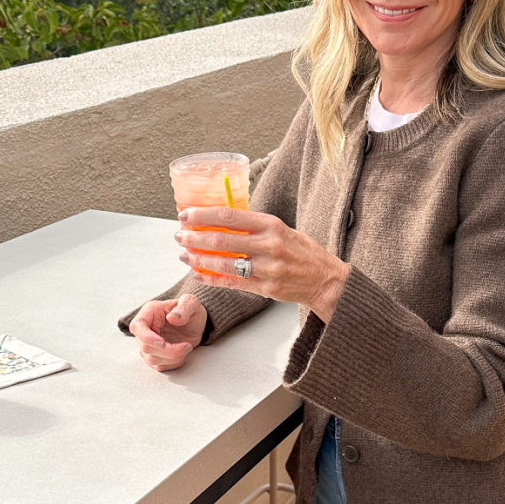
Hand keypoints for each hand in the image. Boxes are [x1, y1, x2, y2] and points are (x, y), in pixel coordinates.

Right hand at [130, 294, 207, 372]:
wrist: (194, 322)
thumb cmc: (190, 310)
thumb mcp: (192, 303)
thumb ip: (184, 307)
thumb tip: (172, 318)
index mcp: (149, 313)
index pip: (137, 326)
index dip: (147, 337)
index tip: (163, 343)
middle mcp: (145, 329)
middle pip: (145, 347)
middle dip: (168, 351)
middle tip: (187, 345)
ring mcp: (148, 343)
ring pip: (152, 359)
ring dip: (172, 358)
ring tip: (187, 347)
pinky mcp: (155, 355)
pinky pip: (159, 366)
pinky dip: (173, 363)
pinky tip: (183, 354)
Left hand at [176, 208, 350, 322]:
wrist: (325, 280)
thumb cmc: (303, 252)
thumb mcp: (283, 229)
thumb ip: (255, 226)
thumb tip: (222, 220)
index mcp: (272, 225)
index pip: (230, 216)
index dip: (204, 215)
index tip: (186, 215)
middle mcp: (269, 246)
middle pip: (222, 240)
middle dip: (195, 238)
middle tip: (180, 235)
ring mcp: (267, 269)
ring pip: (224, 264)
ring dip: (199, 259)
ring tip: (185, 255)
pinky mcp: (266, 288)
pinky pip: (233, 283)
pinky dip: (212, 279)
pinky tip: (199, 274)